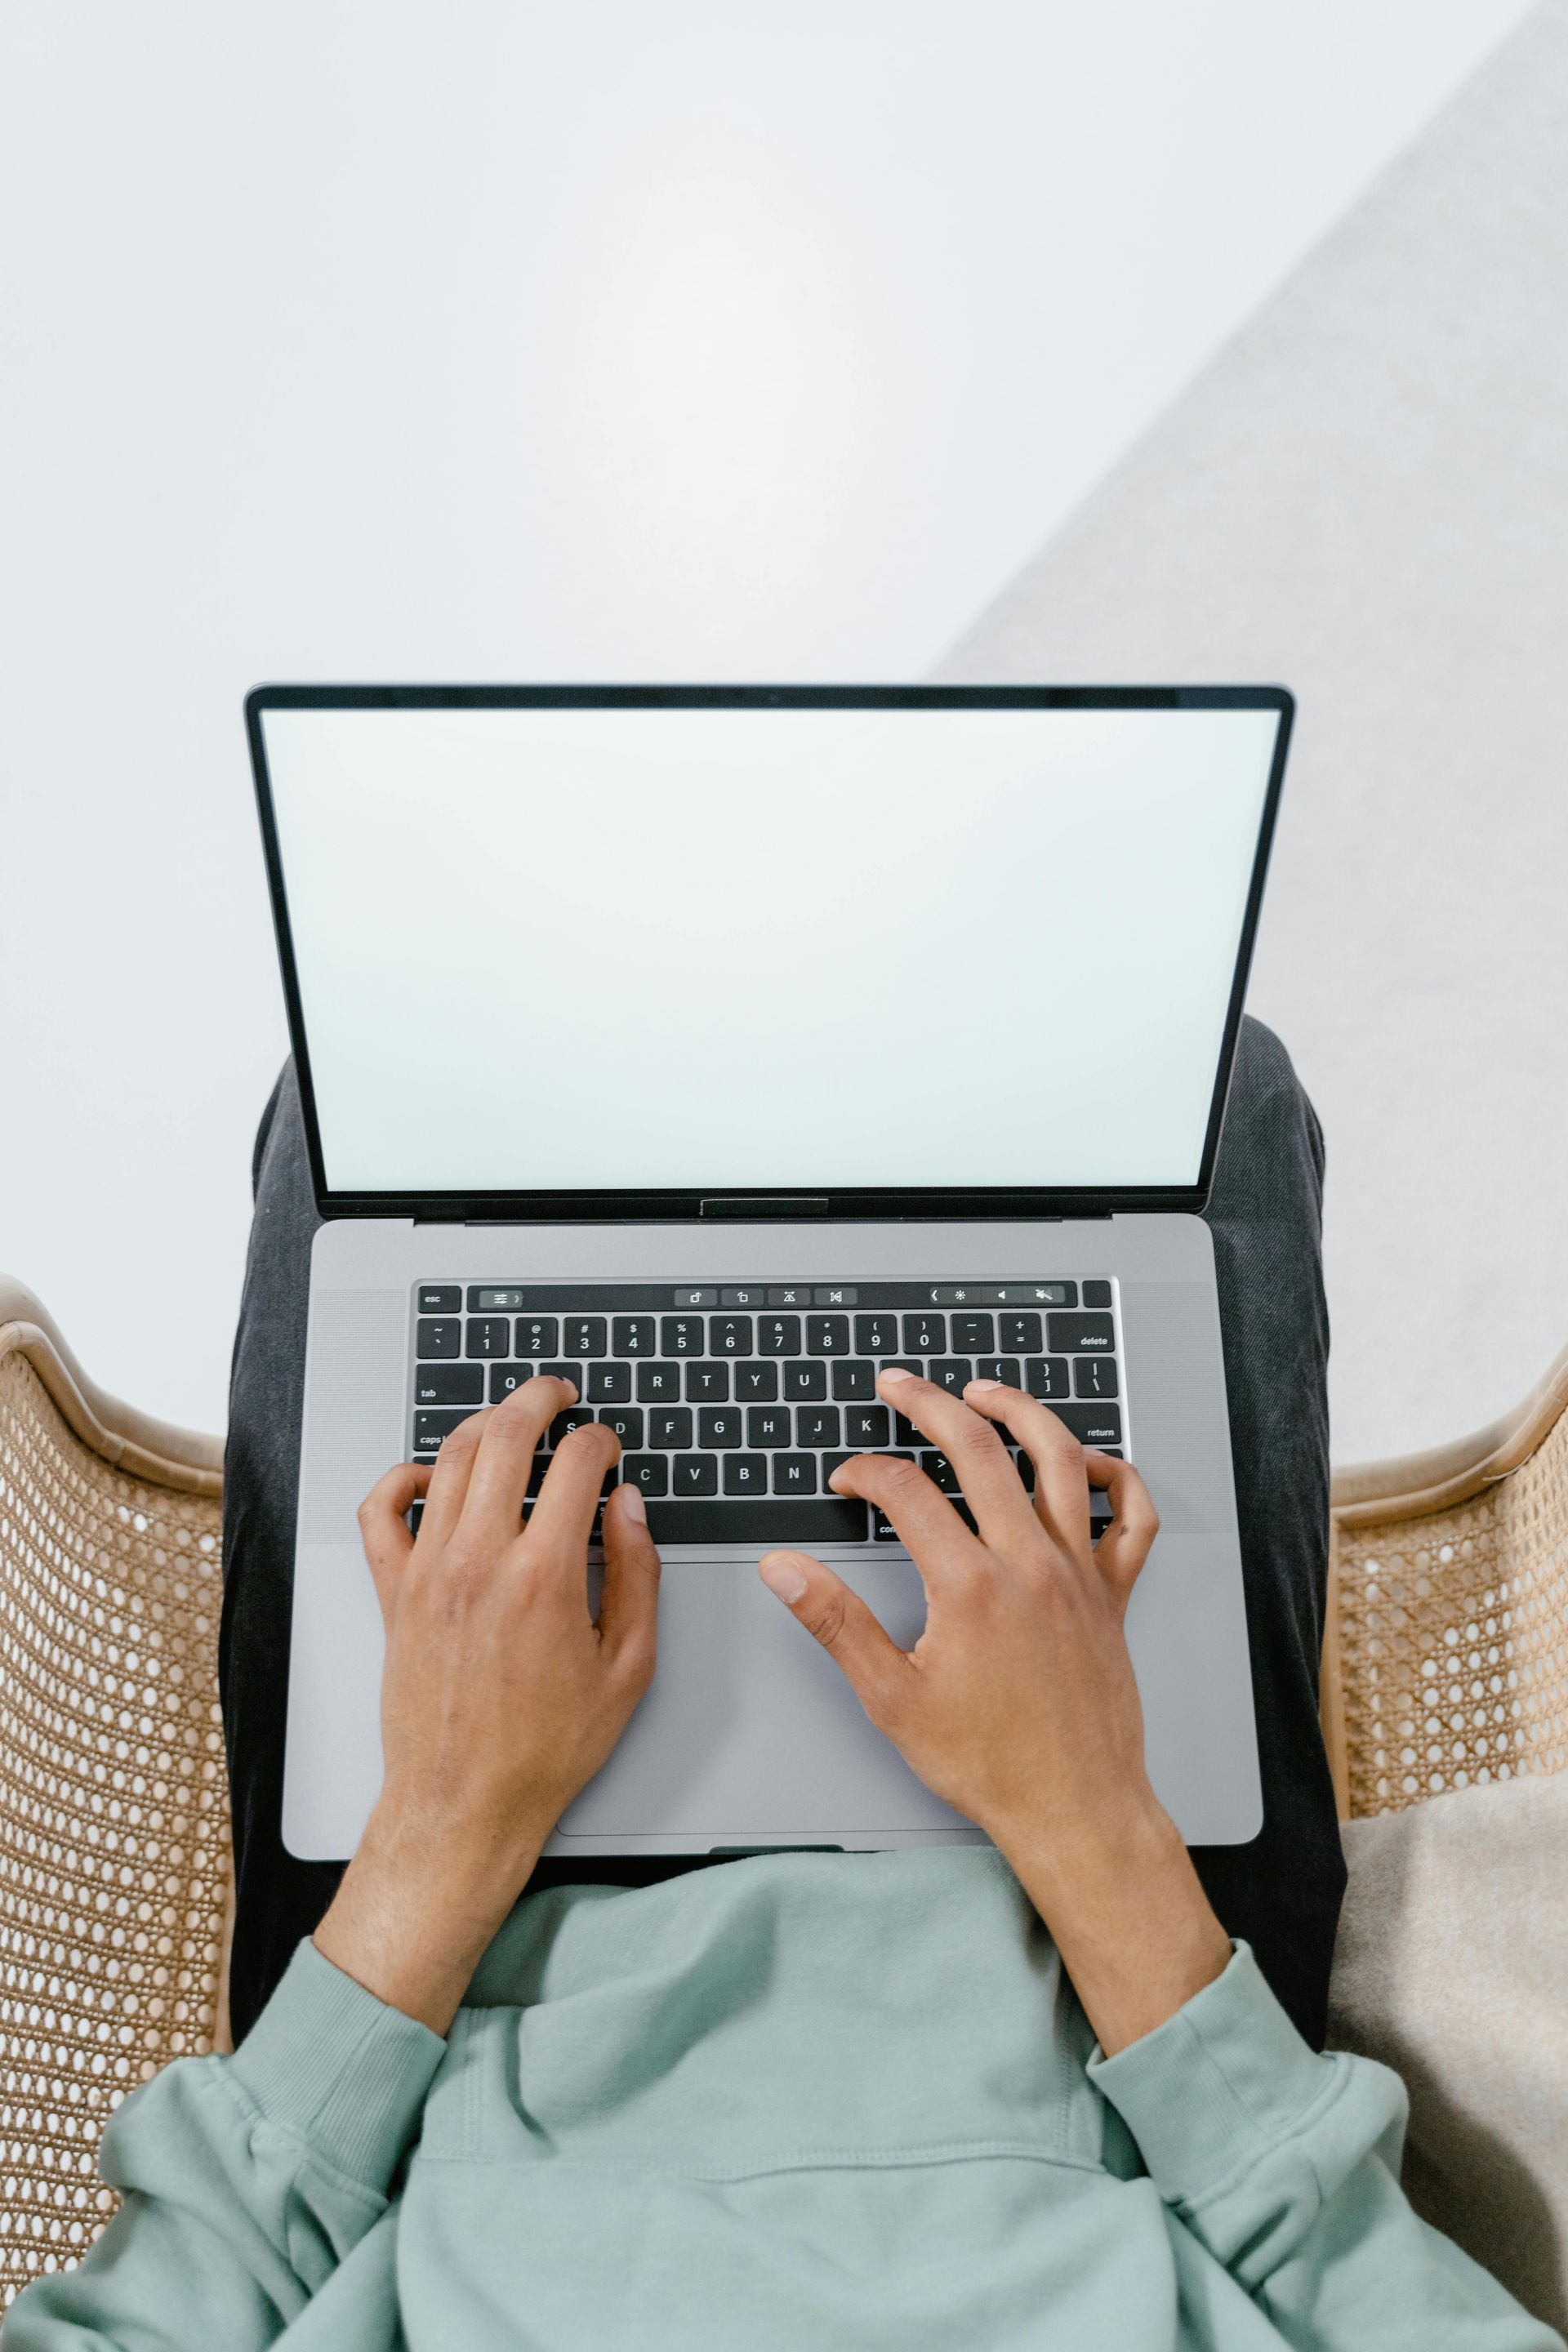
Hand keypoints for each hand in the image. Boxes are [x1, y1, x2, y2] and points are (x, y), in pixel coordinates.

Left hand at [314, 1378, 660, 2031]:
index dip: (600, 1440)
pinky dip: (401, 1477)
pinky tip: (430, 1477)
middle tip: (558, 1395)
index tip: (608, 1447)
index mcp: (545, 1576)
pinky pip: (380, 1509)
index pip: (575, 1464)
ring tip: (508, 1420)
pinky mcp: (393, 1591)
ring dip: (482, 1423)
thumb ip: (638, 1575)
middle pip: (505, 1436)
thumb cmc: (545, 1747)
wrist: (465, 1802)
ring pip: (447, 1459)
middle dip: (539, 1399)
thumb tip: (629, 1508)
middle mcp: (480, 1560)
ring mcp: (428, 1570)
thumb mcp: (628, 1667)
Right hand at [757, 1370, 1230, 2052]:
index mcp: (969, 1586)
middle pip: (979, 1449)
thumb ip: (835, 1623)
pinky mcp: (1113, 1593)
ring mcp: (1079, 1573)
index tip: (846, 1482)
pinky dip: (1114, 1477)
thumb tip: (784, 1571)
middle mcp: (1029, 1564)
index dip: (864, 1473)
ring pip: (1059, 1460)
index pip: (904, 1493)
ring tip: (985, 1392)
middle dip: (930, 1404)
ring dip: (1020, 1412)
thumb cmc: (990, 1764)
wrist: (1074, 1808)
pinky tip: (1085, 1463)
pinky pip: (1131, 1517)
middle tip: (899, 1385)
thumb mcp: (891, 1699)